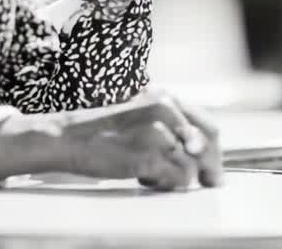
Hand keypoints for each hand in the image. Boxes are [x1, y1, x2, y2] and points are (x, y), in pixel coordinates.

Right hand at [61, 92, 223, 190]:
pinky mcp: (150, 155)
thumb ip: (168, 125)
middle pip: (206, 146)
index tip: (212, 167)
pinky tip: (144, 175)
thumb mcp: (139, 116)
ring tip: (151, 172)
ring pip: (192, 166)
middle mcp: (166, 110)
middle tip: (208, 181)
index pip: (207, 125)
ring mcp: (158, 133)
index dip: (213, 150)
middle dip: (209, 167)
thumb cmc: (101, 130)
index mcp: (164, 98)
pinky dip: (164, 183)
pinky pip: (178, 179)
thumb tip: (198, 150)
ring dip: (176, 176)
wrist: (69, 137)